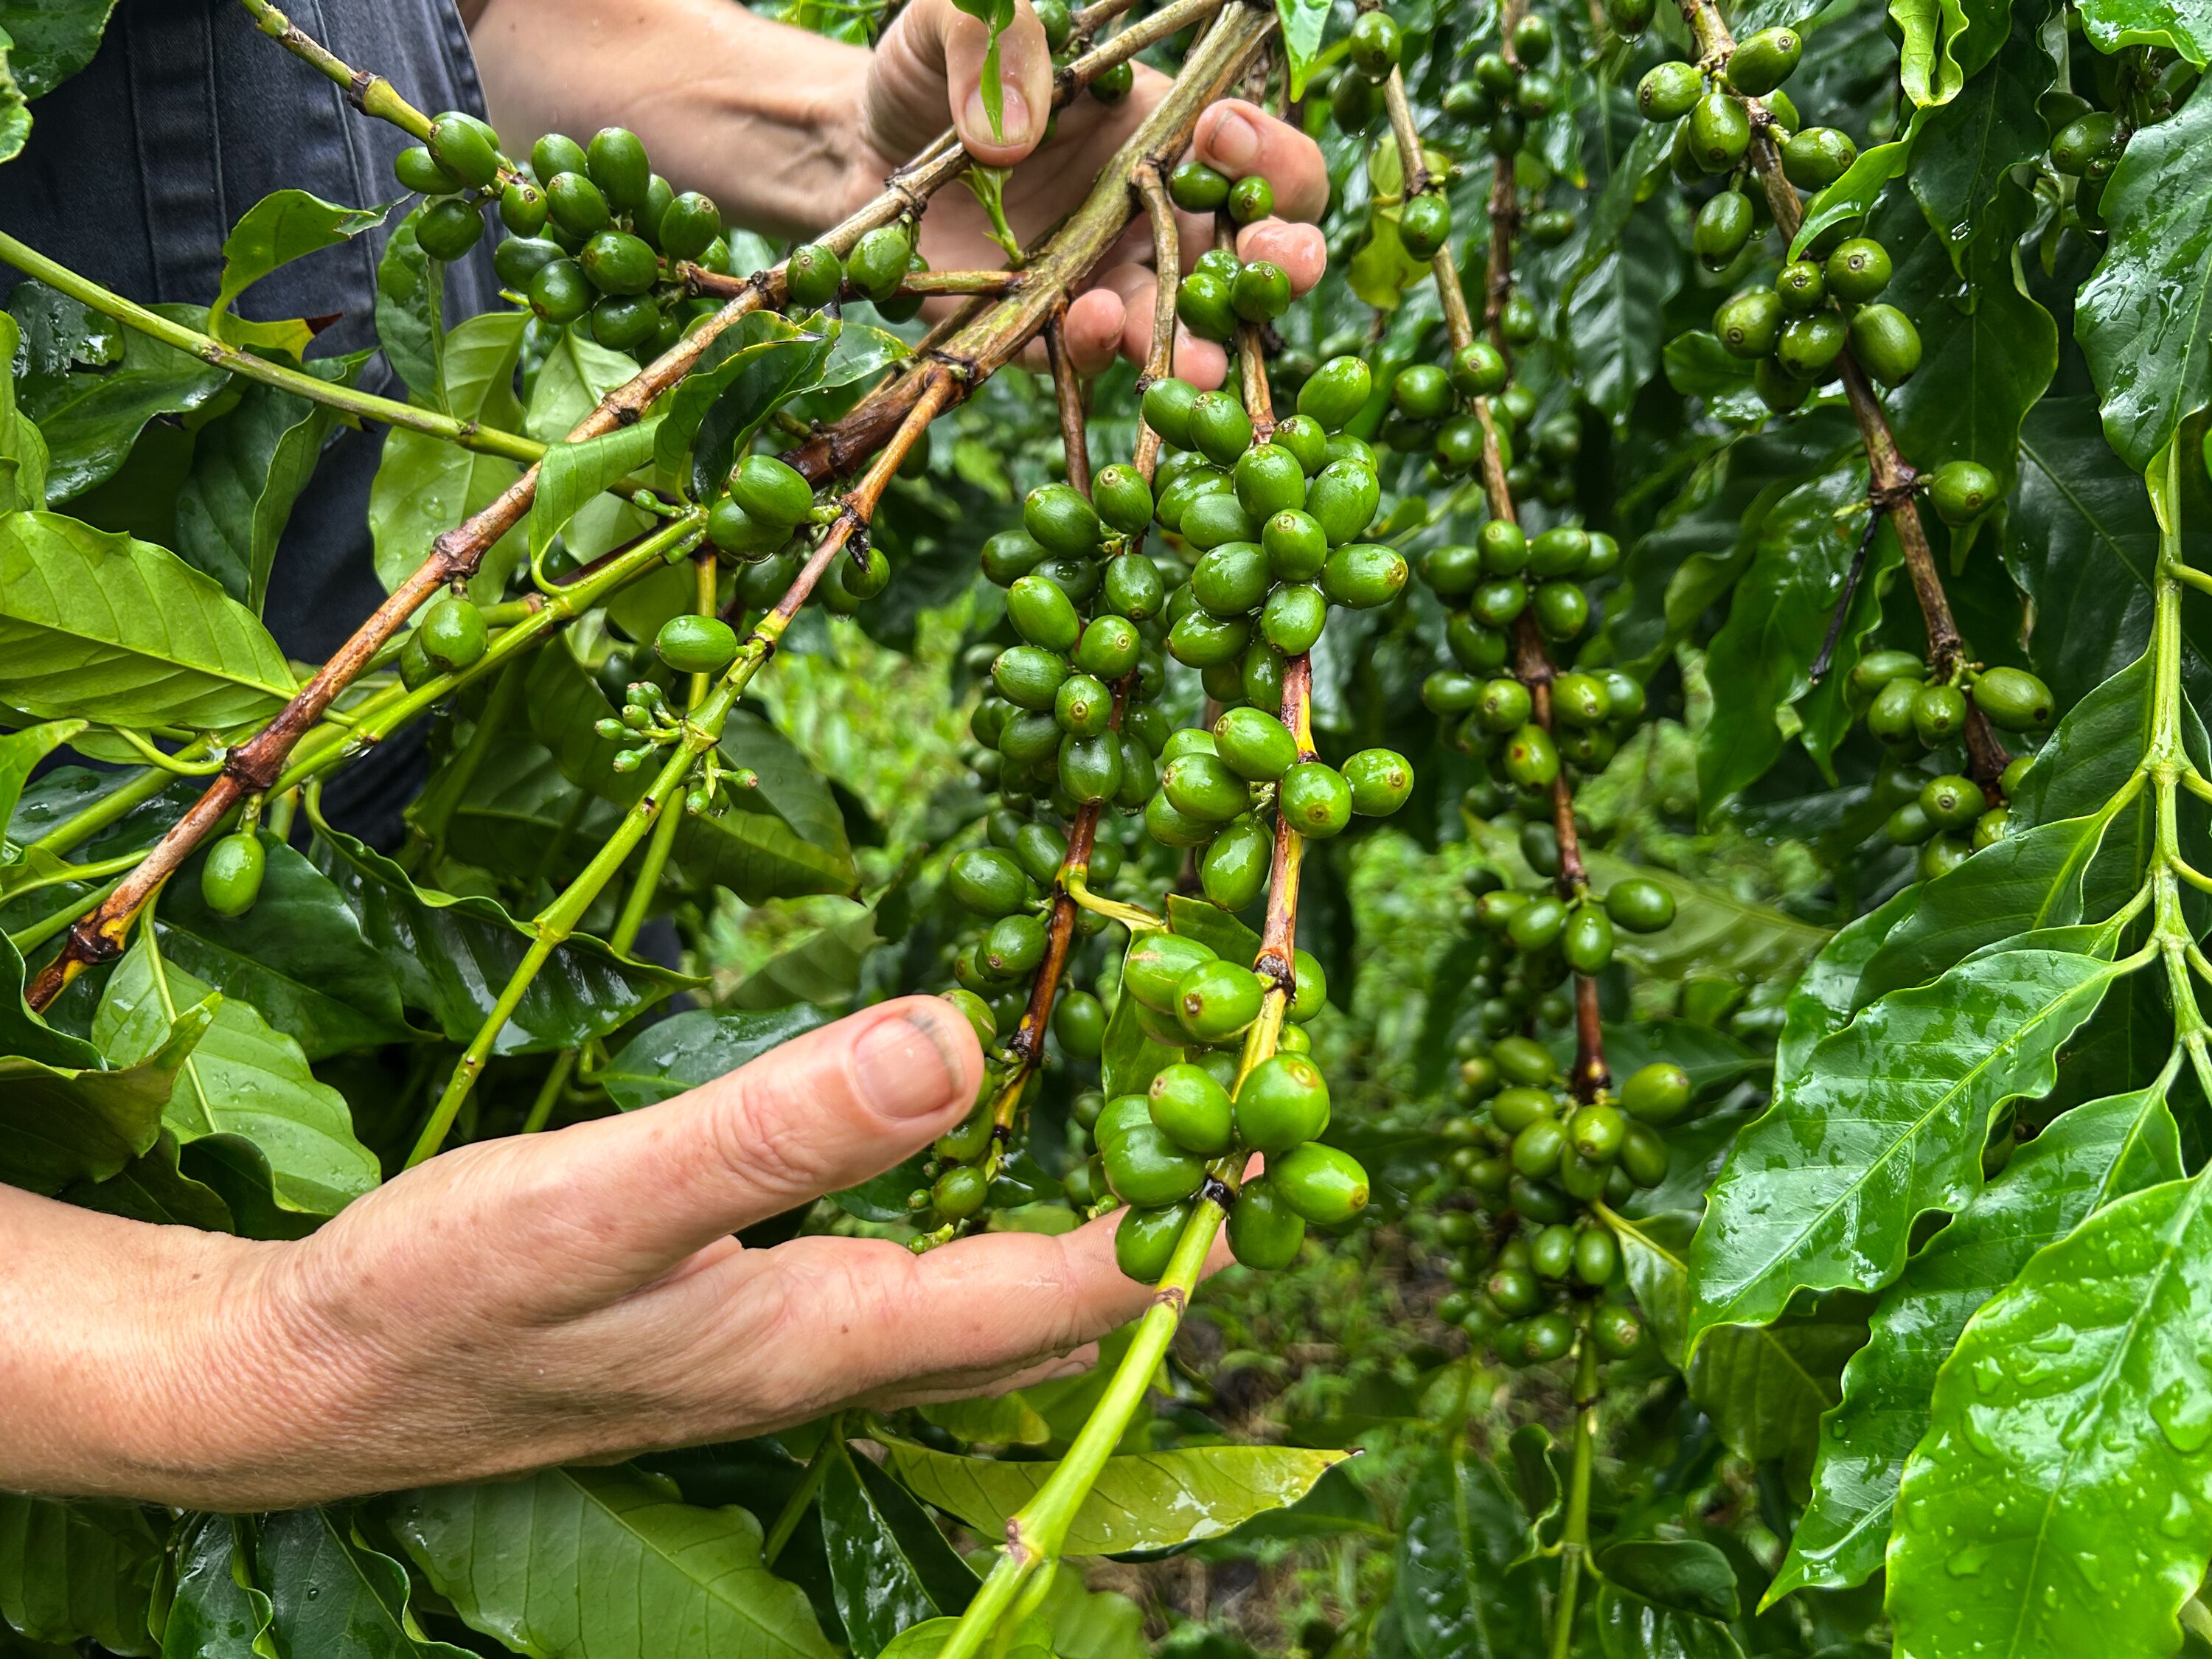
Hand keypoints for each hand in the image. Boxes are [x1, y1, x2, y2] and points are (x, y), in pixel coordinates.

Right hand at [0, 998, 1190, 1509]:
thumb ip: (782, 1128)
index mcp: (831, 1334)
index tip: (1267, 1132)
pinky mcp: (732, 1317)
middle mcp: (831, 1354)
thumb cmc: (440, 1299)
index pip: (1061, 1290)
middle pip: (1041, 1313)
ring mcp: (783, 1345)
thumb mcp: (606, 1200)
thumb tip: (959, 1039)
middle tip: (1224, 1127)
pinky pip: (897, 1273)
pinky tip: (952, 1148)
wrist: (304, 1383)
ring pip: (973, 1296)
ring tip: (1127, 1128)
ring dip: (1063, 1225)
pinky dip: (962, 1213)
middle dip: (1147, 1234)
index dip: (1176, 1221)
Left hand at [852, 0, 1330, 385]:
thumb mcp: (955, 19)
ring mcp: (1105, 280)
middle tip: (1277, 260)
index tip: (1218, 133)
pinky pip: (1087, 353)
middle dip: (1280, 260)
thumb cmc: (929, 71)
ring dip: (1202, 343)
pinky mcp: (1045, 331)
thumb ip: (997, 35)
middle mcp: (1153, 215)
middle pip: (1253, 252)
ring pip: (1184, 324)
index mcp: (1166, 133)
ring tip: (1202, 356)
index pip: (1262, 154)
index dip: (1267, 151)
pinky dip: (1098, 348)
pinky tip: (1092, 323)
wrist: (854, 146)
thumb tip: (1012, 133)